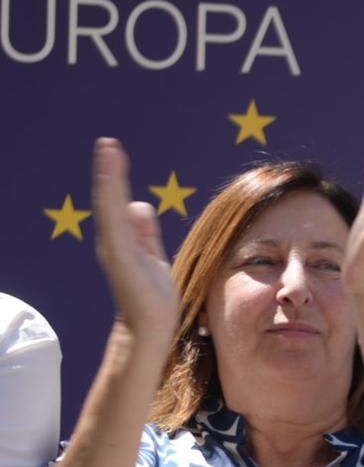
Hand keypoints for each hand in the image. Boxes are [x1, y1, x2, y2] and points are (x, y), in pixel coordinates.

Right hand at [91, 139, 178, 339]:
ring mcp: (115, 247)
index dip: (116, 178)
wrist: (151, 324)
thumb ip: (146, 231)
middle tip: (107, 142)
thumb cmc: (152, 294)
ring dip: (109, 176)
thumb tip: (140, 204)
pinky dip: (111, 198)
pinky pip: (114, 221)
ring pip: (109, 204)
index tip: (115, 152)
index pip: (117, 202)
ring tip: (108, 149)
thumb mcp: (152, 254)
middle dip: (109, 170)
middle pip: (109, 198)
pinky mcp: (121, 255)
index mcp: (123, 238)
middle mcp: (114, 240)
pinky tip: (111, 179)